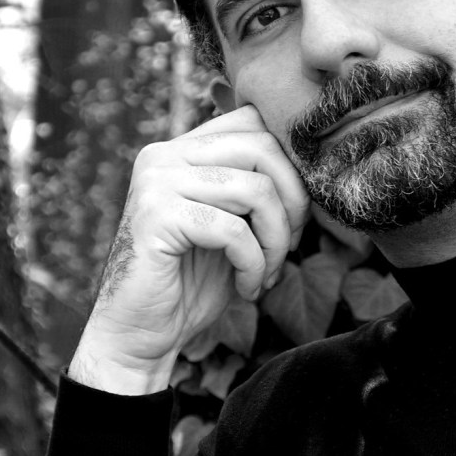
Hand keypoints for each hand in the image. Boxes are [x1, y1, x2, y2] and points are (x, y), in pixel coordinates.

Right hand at [69, 105, 309, 394]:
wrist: (139, 335)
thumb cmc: (194, 282)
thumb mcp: (236, 225)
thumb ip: (261, 190)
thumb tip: (317, 169)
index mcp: (184, 150)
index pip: (255, 120)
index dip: (292, 164)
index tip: (297, 213)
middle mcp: (165, 155)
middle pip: (263, 147)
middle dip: (294, 202)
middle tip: (289, 246)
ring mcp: (156, 181)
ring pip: (255, 190)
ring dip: (276, 240)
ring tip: (268, 272)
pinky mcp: (155, 216)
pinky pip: (233, 230)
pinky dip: (254, 265)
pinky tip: (248, 288)